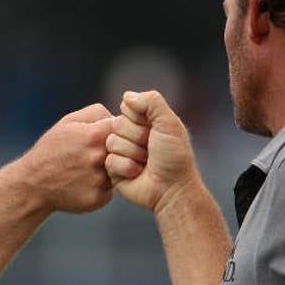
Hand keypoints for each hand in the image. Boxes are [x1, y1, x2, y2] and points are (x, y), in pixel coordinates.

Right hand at [12, 103, 115, 213]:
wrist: (33, 183)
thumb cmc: (52, 149)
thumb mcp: (69, 121)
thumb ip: (97, 113)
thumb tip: (119, 116)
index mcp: (95, 136)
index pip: (126, 128)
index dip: (122, 131)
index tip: (113, 135)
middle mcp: (100, 158)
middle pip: (128, 151)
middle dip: (119, 151)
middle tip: (100, 154)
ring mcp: (100, 180)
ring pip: (121, 172)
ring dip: (112, 170)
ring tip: (90, 168)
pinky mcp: (98, 199)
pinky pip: (111, 190)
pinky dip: (103, 186)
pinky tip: (86, 183)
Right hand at [105, 90, 199, 212]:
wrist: (171, 189)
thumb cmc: (174, 157)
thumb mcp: (169, 123)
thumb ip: (152, 101)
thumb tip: (126, 96)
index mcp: (146, 121)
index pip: (126, 107)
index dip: (138, 118)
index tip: (153, 130)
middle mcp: (132, 134)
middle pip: (117, 124)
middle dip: (136, 138)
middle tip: (151, 150)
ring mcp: (122, 151)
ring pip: (111, 142)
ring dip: (132, 154)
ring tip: (146, 163)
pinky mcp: (114, 169)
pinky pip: (109, 160)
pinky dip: (126, 167)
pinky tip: (137, 173)